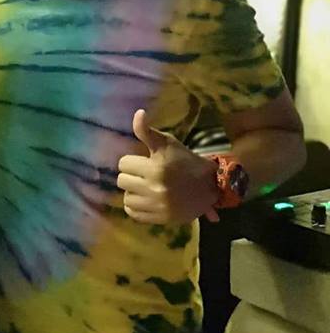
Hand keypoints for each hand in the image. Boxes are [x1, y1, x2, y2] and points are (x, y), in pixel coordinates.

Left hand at [116, 110, 219, 224]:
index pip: (123, 163)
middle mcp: (155, 187)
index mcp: (157, 167)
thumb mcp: (168, 143)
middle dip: (132, 176)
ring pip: (126, 198)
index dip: (133, 161)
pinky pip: (133, 213)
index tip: (144, 162)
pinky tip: (147, 200)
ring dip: (134, 192)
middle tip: (145, 175)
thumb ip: (148, 131)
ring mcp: (158, 205)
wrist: (210, 186)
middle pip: (122, 180)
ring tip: (146, 188)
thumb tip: (138, 113)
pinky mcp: (160, 219)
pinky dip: (137, 207)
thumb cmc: (186, 161)